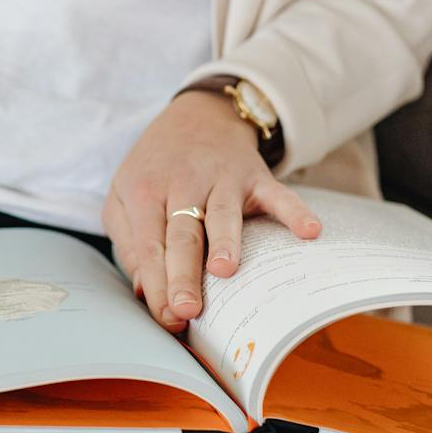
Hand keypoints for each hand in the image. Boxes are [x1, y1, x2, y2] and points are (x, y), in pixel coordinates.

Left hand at [102, 90, 321, 331]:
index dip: (156, 283)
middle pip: (183, 236)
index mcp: (145, 193)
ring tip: (226, 270)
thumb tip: (143, 291)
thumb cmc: (156, 167)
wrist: (197, 115)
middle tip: (188, 309)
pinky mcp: (254, 175)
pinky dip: (294, 211)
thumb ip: (129, 243)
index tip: (166, 317)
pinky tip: (309, 231)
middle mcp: (183, 185)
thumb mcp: (123, 196)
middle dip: (184, 274)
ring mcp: (221, 179)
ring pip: (222, 215)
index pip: (149, 247)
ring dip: (226, 242)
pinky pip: (277, 194)